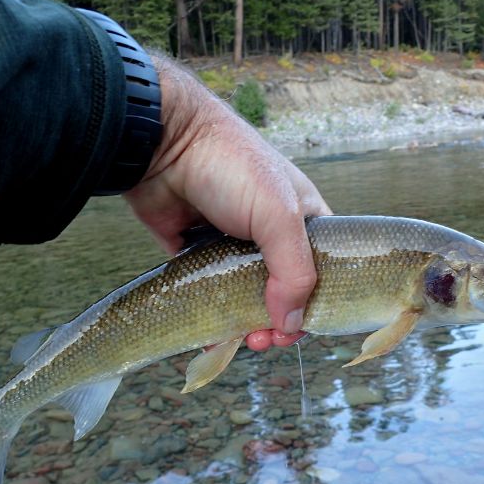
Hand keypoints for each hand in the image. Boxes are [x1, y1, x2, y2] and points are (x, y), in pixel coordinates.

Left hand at [123, 59, 331, 351]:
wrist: (162, 143)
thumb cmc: (232, 166)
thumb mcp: (279, 215)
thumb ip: (294, 271)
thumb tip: (293, 324)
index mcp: (302, 218)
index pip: (322, 270)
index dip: (316, 303)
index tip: (300, 330)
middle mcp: (269, 233)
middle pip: (283, 290)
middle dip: (279, 320)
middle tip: (265, 340)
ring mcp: (231, 244)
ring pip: (244, 295)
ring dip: (246, 323)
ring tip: (243, 340)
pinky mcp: (194, 253)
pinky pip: (208, 294)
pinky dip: (212, 317)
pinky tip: (213, 335)